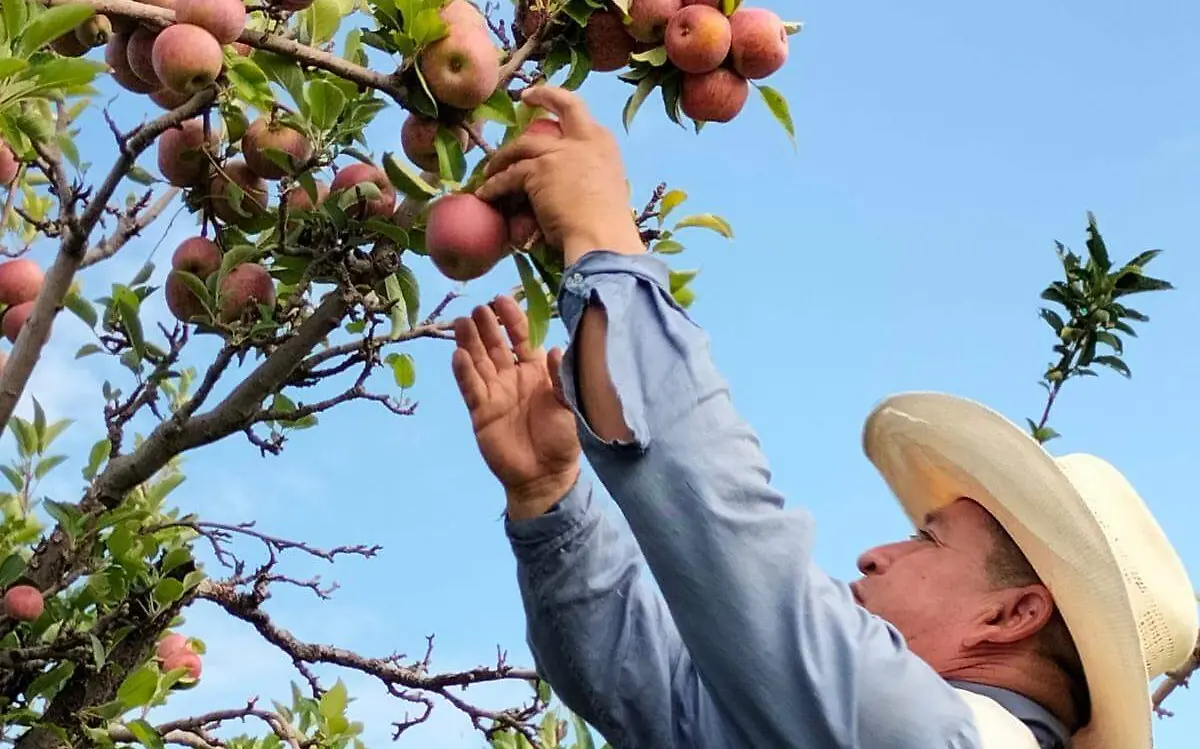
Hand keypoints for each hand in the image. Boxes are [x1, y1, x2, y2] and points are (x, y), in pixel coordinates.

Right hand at [451, 295, 580, 519]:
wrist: (545, 476)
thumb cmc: (563, 439)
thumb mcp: (570, 405)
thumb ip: (562, 377)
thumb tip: (556, 348)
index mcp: (536, 371)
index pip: (521, 337)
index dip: (512, 318)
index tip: (501, 298)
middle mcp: (512, 377)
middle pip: (495, 345)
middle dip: (486, 325)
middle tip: (477, 307)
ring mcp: (494, 393)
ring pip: (478, 361)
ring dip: (469, 341)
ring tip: (460, 321)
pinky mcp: (481, 411)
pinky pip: (470, 387)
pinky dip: (463, 371)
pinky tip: (457, 354)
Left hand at [476, 86, 644, 264]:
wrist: (602, 237)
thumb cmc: (606, 224)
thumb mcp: (605, 186)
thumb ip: (589, 172)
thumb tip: (570, 178)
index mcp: (603, 142)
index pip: (580, 112)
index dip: (561, 102)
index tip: (550, 100)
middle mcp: (582, 139)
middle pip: (559, 105)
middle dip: (541, 95)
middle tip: (524, 97)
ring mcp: (558, 152)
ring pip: (522, 145)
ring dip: (503, 157)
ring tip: (491, 171)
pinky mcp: (537, 171)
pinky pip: (508, 176)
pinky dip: (495, 186)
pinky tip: (486, 194)